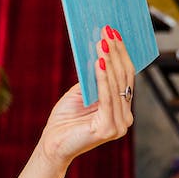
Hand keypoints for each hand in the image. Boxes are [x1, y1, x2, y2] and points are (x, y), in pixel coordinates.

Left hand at [37, 25, 134, 167]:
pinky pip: (106, 97)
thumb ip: (93, 78)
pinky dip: (102, 78)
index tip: (114, 33)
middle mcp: (125, 118)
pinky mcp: (108, 129)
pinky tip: (98, 62)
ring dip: (109, 61)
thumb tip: (99, 51)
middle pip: (123, 78)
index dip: (121, 54)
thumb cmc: (65, 120)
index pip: (126, 77)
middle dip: (116, 52)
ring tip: (102, 42)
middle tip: (108, 31)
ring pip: (116, 85)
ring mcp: (119, 125)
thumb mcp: (81, 93)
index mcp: (122, 109)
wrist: (52, 146)